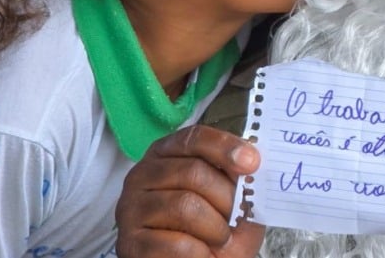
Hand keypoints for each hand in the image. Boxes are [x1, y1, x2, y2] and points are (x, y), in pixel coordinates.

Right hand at [115, 125, 264, 257]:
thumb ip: (242, 181)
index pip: (194, 138)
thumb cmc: (215, 231)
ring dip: (215, 228)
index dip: (225, 147)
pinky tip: (201, 253)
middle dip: (226, 198)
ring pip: (184, 206)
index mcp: (169, 154)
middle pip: (193, 172)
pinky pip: (175, 243)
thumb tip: (254, 161)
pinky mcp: (130, 242)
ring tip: (220, 239)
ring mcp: (131, 208)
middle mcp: (143, 175)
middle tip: (235, 218)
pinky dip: (198, 252)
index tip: (252, 163)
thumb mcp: (235, 202)